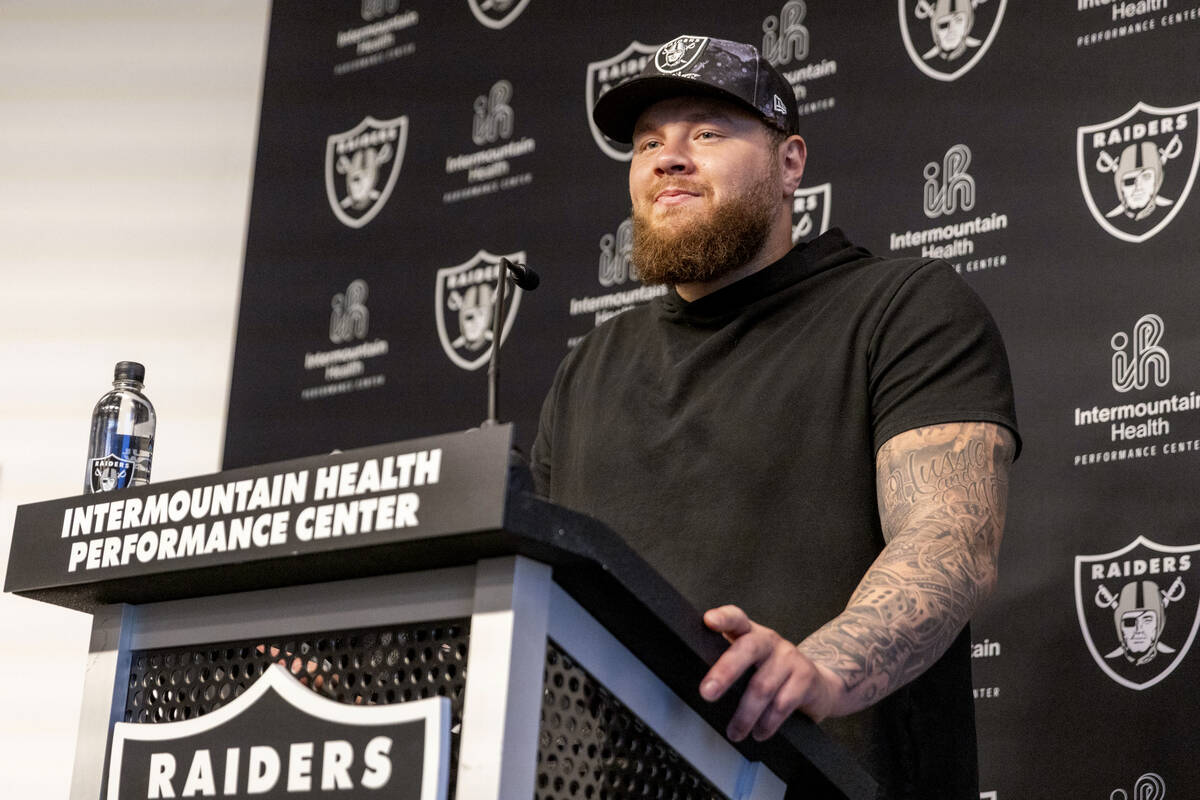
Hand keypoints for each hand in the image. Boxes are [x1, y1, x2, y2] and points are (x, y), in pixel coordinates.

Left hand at [700, 605, 839, 740]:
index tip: (709, 621)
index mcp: (751, 633)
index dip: (724, 618)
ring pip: (762, 686)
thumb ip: (729, 663)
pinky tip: (759, 732)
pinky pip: (782, 704)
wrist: (819, 685)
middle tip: (707, 693)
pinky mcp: (805, 678)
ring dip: (745, 714)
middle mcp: (770, 641)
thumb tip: (701, 686)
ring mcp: (789, 657)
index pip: (736, 618)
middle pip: (747, 649)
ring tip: (734, 732)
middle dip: (725, 672)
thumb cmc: (774, 674)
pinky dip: (767, 723)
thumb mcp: (752, 662)